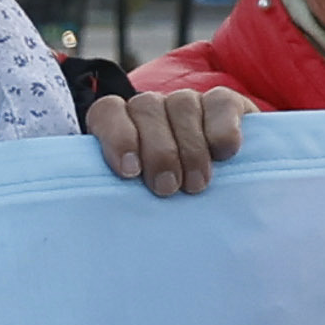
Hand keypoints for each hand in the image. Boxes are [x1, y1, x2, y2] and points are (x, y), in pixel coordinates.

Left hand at [85, 84, 247, 196]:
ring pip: (181, 105)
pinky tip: (224, 155)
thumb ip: (124, 197)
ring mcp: (188, 102)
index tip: (129, 172)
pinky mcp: (225, 104)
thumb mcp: (142, 202)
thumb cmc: (170, 205)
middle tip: (167, 188)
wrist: (225, 201)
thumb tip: (99, 222)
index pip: (107, 112)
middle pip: (145, 108)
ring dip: (190, 147)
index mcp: (121, 127)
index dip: (116, 136)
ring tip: (195, 184)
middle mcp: (152, 109)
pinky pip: (220, 103)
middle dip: (158, 151)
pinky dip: (221, 129)